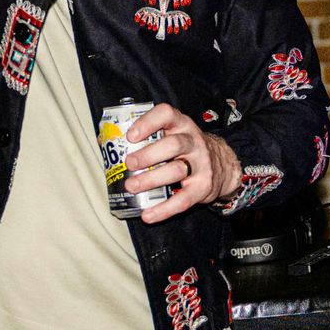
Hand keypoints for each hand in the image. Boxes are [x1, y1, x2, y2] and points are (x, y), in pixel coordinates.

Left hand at [123, 104, 241, 224]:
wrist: (223, 165)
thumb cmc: (187, 148)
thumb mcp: (175, 133)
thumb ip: (151, 136)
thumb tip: (106, 143)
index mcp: (181, 125)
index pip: (166, 114)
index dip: (148, 123)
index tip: (131, 135)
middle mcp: (193, 142)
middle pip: (172, 145)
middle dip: (148, 154)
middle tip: (129, 163)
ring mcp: (200, 165)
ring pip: (176, 170)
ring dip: (151, 179)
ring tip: (132, 186)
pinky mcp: (202, 187)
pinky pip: (183, 200)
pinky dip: (164, 209)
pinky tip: (148, 215)